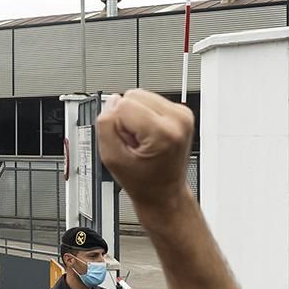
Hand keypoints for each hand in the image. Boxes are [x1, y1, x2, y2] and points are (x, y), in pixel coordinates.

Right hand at [95, 90, 193, 205]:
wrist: (165, 193)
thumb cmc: (145, 182)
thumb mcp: (112, 159)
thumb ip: (105, 126)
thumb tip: (111, 102)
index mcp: (163, 133)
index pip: (123, 104)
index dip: (116, 124)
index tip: (126, 143)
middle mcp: (177, 120)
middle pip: (133, 96)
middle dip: (126, 118)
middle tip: (134, 143)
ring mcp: (182, 115)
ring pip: (141, 96)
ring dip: (135, 116)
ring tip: (142, 140)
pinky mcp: (182, 112)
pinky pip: (150, 100)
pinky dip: (144, 116)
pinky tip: (148, 135)